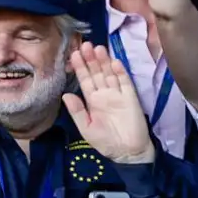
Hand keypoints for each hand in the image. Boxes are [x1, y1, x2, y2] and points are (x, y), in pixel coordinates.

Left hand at [63, 42, 154, 163]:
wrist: (128, 152)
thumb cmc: (106, 142)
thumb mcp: (86, 128)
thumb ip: (77, 111)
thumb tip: (66, 94)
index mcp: (92, 101)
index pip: (84, 80)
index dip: (80, 67)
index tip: (74, 54)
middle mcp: (104, 94)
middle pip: (96, 73)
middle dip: (91, 59)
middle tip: (85, 44)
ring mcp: (118, 94)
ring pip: (109, 74)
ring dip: (104, 61)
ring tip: (97, 48)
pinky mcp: (131, 98)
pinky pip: (125, 82)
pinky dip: (120, 72)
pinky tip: (114, 62)